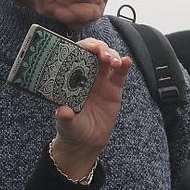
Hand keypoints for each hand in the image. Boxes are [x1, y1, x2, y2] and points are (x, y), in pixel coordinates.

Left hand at [51, 38, 131, 180]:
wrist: (87, 142)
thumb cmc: (72, 130)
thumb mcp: (66, 124)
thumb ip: (65, 117)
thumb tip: (63, 111)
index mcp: (70, 79)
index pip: (75, 55)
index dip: (82, 47)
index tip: (88, 48)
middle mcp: (86, 76)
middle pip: (94, 53)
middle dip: (99, 48)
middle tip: (102, 54)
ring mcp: (101, 81)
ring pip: (108, 59)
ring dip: (112, 55)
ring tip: (114, 62)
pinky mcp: (114, 88)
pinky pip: (120, 74)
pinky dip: (124, 65)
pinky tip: (127, 61)